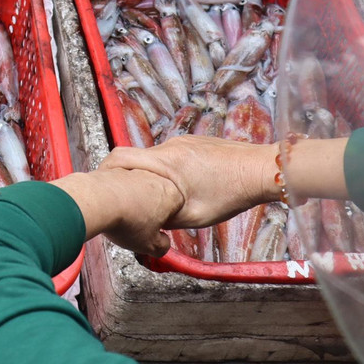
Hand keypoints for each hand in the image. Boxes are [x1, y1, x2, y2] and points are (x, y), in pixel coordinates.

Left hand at [53, 168, 182, 257]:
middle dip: (146, 210)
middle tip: (136, 224)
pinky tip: (107, 207)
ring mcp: (133, 171)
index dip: (163, 222)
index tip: (154, 229)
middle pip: (155, 196)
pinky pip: (117, 184)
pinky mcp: (113, 170)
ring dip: (129, 201)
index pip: (175, 209)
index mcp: (171, 195)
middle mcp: (154, 178)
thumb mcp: (150, 245)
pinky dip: (113, 194)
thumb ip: (162, 246)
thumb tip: (162, 245)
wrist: (95, 202)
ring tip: (119, 216)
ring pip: (135, 189)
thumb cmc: (124, 220)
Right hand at [100, 136, 278, 229]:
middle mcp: (169, 147)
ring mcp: (182, 141)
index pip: (120, 158)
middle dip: (130, 177)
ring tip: (164, 194)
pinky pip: (171, 155)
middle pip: (136, 159)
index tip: (101, 184)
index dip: (105, 170)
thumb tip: (149, 222)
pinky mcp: (194, 141)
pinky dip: (169, 169)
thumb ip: (166, 217)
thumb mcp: (195, 216)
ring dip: (153, 174)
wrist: (262, 170)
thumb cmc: (232, 194)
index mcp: (165, 164)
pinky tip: (186, 183)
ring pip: (154, 158)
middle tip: (133, 197)